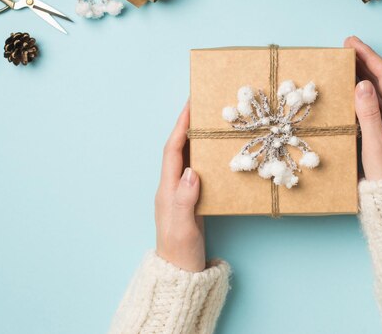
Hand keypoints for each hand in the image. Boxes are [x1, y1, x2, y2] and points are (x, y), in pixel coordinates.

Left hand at [155, 103, 204, 271]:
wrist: (179, 274)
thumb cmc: (180, 252)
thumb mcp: (183, 228)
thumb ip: (185, 200)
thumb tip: (192, 171)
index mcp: (167, 190)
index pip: (172, 151)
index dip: (180, 127)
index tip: (190, 106)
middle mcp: (171, 187)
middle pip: (178, 149)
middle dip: (187, 125)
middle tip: (202, 107)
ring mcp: (181, 193)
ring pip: (187, 158)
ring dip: (195, 138)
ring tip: (209, 123)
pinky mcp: (191, 200)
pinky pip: (196, 170)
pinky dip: (203, 156)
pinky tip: (214, 153)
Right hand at [345, 36, 381, 180]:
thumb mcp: (376, 145)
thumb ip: (368, 114)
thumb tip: (362, 84)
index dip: (369, 57)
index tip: (352, 43)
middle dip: (367, 60)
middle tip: (346, 46)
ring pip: (381, 90)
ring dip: (365, 73)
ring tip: (348, 60)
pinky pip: (378, 102)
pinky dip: (364, 90)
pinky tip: (353, 87)